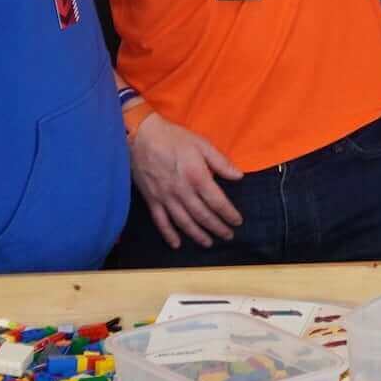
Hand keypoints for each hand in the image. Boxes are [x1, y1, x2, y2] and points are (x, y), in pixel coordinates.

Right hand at [130, 114, 244, 249]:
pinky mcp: (151, 200)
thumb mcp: (202, 144)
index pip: (217, 202)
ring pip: (184, 222)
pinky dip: (168, 234)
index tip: (237, 222)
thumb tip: (239, 176)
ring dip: (198, 235)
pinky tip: (176, 244)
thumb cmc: (174, 138)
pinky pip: (161, 222)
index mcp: (197, 177)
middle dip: (217, 228)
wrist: (141, 137)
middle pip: (203, 216)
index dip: (229, 214)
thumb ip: (221, 162)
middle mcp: (182, 191)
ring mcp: (165, 198)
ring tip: (209, 243)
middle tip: (228, 236)